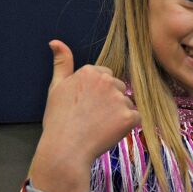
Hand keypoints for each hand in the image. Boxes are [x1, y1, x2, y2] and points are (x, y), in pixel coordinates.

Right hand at [29, 40, 140, 191]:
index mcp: (90, 71)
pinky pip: (136, 118)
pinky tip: (109, 132)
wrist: (65, 150)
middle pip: (119, 88)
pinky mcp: (129, 117)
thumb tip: (55, 41)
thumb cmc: (58, 120)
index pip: (106, 76)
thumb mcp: (56, 88)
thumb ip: (62, 63)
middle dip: (110, 101)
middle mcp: (106, 81)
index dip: (97, 93)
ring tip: (98, 126)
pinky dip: (127, 126)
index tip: (85, 105)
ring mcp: (119, 99)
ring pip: (127, 103)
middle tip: (91, 118)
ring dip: (118, 114)